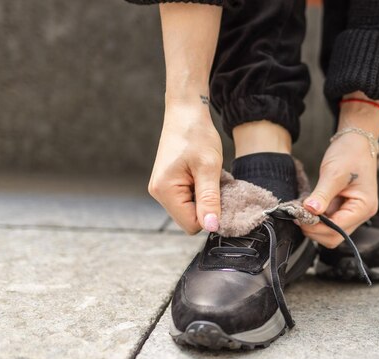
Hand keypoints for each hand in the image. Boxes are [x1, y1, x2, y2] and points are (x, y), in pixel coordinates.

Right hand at [148, 105, 222, 233]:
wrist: (186, 112)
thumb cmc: (197, 135)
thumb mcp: (209, 168)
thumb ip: (209, 200)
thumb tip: (211, 227)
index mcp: (165, 191)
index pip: (191, 225)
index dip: (210, 216)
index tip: (220, 196)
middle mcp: (158, 193)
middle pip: (188, 220)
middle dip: (206, 207)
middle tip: (214, 183)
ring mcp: (162, 189)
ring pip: (189, 211)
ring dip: (203, 199)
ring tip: (207, 177)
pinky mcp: (168, 184)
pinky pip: (187, 200)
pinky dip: (199, 193)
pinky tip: (202, 177)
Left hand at [301, 132, 378, 247]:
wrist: (356, 142)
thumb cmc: (349, 154)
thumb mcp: (333, 173)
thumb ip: (322, 194)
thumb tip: (310, 211)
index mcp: (363, 207)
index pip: (337, 229)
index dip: (317, 227)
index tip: (299, 216)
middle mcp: (361, 214)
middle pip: (334, 236)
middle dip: (314, 229)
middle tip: (298, 215)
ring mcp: (353, 213)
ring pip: (330, 232)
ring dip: (314, 225)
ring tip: (301, 210)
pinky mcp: (344, 209)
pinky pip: (329, 221)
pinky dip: (316, 218)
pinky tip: (308, 207)